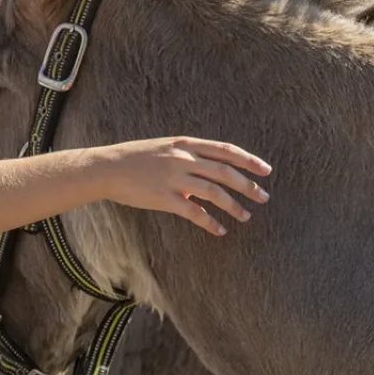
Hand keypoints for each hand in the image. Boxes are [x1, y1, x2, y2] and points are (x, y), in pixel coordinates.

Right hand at [93, 137, 271, 235]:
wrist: (107, 168)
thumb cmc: (135, 159)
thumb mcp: (164, 148)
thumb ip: (187, 156)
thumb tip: (208, 173)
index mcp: (185, 144)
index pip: (225, 150)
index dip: (248, 160)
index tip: (266, 170)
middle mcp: (183, 158)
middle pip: (225, 172)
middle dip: (248, 185)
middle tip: (264, 197)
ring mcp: (174, 178)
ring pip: (215, 193)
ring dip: (234, 206)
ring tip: (246, 216)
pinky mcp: (165, 197)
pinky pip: (195, 213)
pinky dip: (211, 223)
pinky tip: (220, 230)